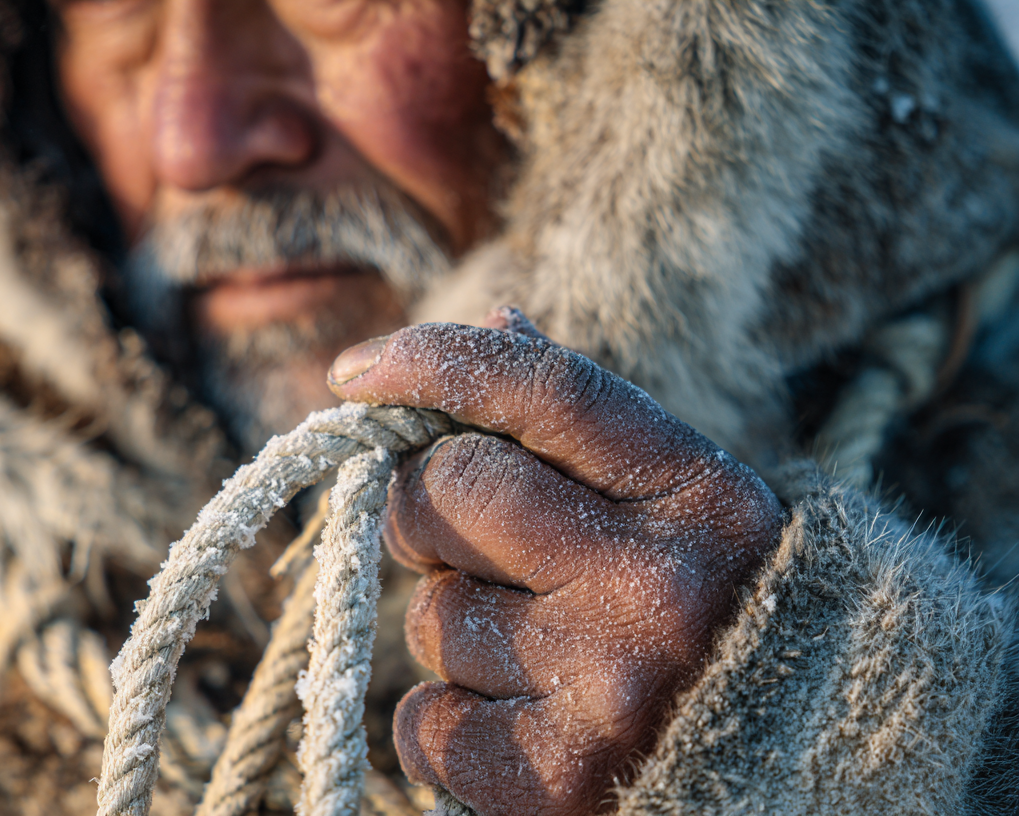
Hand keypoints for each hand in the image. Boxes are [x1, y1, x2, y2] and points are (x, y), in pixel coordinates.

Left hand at [326, 309, 782, 815]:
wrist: (806, 766)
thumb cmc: (718, 615)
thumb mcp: (681, 505)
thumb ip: (585, 424)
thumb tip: (495, 319)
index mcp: (699, 493)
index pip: (541, 387)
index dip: (430, 360)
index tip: (356, 375)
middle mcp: (657, 584)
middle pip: (447, 489)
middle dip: (420, 510)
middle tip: (451, 540)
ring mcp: (609, 687)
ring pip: (430, 613)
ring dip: (450, 627)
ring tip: (531, 655)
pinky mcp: (557, 781)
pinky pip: (421, 721)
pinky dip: (443, 721)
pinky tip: (515, 724)